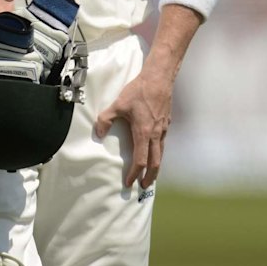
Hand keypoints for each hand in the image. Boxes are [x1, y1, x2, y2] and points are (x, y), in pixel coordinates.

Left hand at [95, 68, 173, 188]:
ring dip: (156, 166)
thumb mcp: (118, 104)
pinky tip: (154, 150)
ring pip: (161, 153)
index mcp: (144, 133)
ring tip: (150, 173)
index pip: (140, 160)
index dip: (135, 174)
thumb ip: (106, 119)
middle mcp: (156, 134)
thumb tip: (98, 133)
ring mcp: (163, 129)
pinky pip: (163, 143)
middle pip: (155, 163)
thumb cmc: (139, 91)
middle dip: (150, 177)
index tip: (129, 182)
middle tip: (144, 187)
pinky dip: (159, 153)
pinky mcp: (167, 122)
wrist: (159, 78)